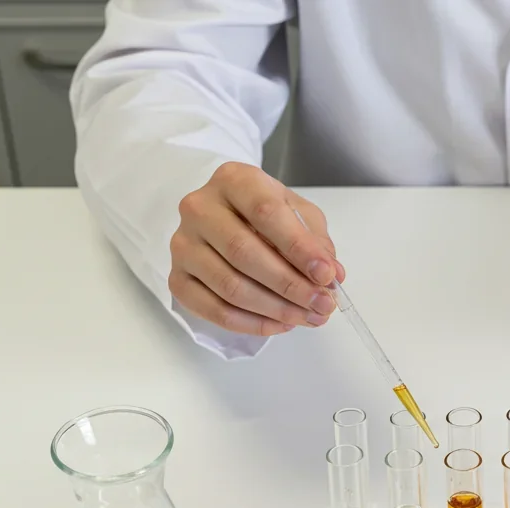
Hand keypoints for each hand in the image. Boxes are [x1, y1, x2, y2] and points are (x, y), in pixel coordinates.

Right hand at [170, 162, 344, 335]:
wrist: (224, 215)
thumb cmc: (265, 211)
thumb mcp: (297, 213)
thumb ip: (316, 241)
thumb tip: (332, 276)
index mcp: (233, 180)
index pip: (265, 213)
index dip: (298, 248)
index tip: (327, 275)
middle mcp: (199, 208)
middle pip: (244, 253)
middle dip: (290, 285)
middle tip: (322, 305)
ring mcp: (183, 245)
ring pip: (229, 286)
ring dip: (275, 309)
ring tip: (308, 317)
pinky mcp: (177, 278)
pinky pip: (213, 310)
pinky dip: (251, 323)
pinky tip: (280, 324)